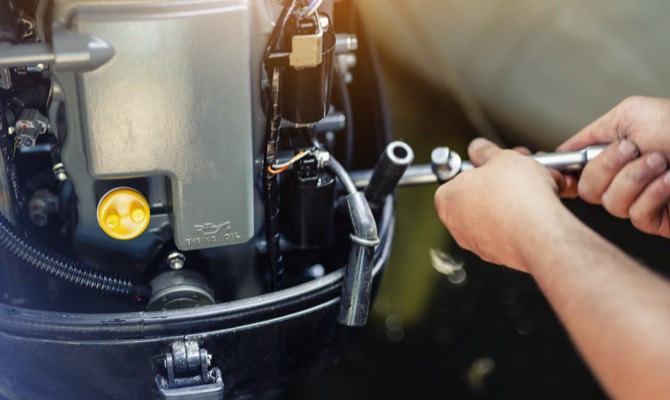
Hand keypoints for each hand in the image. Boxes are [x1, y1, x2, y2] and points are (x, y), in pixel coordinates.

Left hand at [434, 138, 569, 271]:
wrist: (540, 231)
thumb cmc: (517, 196)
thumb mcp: (501, 158)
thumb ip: (486, 152)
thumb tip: (479, 148)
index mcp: (447, 199)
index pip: (456, 179)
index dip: (480, 169)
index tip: (494, 164)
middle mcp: (457, 224)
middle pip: (477, 196)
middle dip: (499, 183)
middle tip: (517, 172)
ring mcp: (477, 242)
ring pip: (495, 214)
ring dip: (513, 199)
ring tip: (534, 187)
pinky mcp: (498, 254)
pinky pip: (509, 231)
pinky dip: (522, 219)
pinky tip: (538, 209)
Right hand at [558, 96, 669, 237]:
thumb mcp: (630, 113)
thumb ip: (591, 134)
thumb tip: (560, 153)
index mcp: (611, 155)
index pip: (573, 171)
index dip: (562, 173)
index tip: (558, 170)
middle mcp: (621, 179)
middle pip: (586, 190)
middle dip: (607, 167)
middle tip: (634, 149)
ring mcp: (640, 201)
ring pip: (609, 204)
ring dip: (635, 178)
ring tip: (661, 161)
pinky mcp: (658, 221)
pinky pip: (637, 215)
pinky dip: (654, 194)